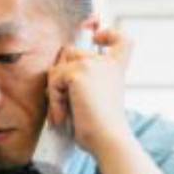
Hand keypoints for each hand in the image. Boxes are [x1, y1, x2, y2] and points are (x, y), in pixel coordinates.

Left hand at [47, 26, 134, 158]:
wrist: (108, 140)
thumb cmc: (101, 129)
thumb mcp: (97, 98)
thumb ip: (85, 82)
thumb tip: (56, 71)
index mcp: (116, 68)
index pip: (121, 39)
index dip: (109, 33)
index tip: (98, 37)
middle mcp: (107, 62)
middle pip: (71, 53)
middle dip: (62, 76)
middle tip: (65, 105)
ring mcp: (92, 64)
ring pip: (58, 68)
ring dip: (56, 92)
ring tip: (64, 114)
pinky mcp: (78, 73)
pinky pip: (53, 81)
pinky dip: (53, 101)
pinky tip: (63, 117)